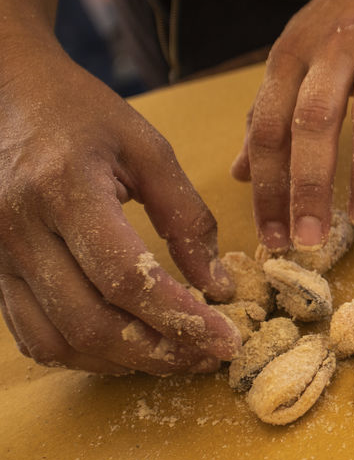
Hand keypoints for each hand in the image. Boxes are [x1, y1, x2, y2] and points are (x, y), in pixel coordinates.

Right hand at [0, 38, 241, 373]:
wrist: (8, 97)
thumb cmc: (84, 115)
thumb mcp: (148, 149)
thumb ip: (186, 217)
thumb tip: (219, 286)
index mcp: (65, 189)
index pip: (126, 278)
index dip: (180, 318)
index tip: (226, 340)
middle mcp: (21, 230)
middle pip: (91, 321)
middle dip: (158, 350)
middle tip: (208, 356)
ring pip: (59, 340)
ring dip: (122, 362)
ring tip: (176, 357)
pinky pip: (33, 335)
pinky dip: (83, 354)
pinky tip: (127, 348)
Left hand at [231, 0, 353, 249]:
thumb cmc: (351, 11)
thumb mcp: (299, 54)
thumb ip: (270, 111)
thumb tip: (240, 172)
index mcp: (292, 54)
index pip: (269, 127)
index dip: (266, 185)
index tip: (271, 238)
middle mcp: (333, 45)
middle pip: (312, 120)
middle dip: (307, 183)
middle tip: (309, 239)